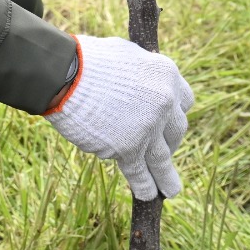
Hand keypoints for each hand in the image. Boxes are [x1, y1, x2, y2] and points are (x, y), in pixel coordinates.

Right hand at [44, 34, 193, 199]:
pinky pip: (140, 172)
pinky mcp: (129, 148)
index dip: (174, 114)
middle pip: (176, 131)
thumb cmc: (88, 60)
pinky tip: (147, 195)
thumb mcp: (127, 54)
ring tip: (171, 190)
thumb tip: (141, 84)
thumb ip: (141, 74)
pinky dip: (144, 186)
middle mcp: (164, 101)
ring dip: (167, 177)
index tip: (168, 123)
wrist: (65, 74)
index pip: (184, 102)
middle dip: (169, 143)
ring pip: (162, 159)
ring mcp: (148, 126)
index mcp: (166, 74)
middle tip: (162, 151)